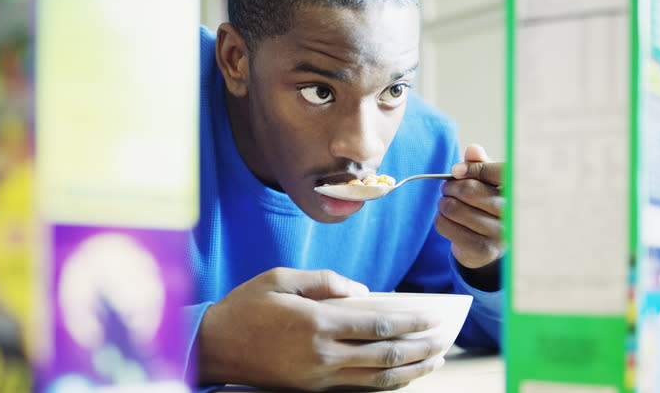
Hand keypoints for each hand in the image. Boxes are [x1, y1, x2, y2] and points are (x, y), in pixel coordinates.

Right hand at [198, 268, 447, 390]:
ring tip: (436, 359)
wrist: (212, 347)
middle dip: (422, 347)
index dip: (411, 321)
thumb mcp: (280, 279)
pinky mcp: (313, 390)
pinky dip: (387, 383)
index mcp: (316, 323)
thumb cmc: (245, 306)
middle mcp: (323, 355)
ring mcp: (319, 378)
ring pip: (378, 378)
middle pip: (386, 354)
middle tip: (447, 337)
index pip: (378, 324)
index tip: (434, 315)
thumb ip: (326, 281)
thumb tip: (363, 292)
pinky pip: (360, 388)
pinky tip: (403, 375)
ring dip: (412, 369)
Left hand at [436, 144, 504, 268]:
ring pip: (453, 208)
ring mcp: (500, 234)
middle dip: (450, 187)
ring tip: (448, 204)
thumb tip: (473, 149)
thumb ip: (481, 163)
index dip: (471, 168)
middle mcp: (513, 213)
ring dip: (443, 204)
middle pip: (468, 190)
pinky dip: (440, 219)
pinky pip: (445, 225)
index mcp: (519, 191)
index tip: (456, 171)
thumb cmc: (488, 205)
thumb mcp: (488, 182)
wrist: (489, 245)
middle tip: (447, 189)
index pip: (496, 172)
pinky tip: (448, 220)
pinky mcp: (483, 250)